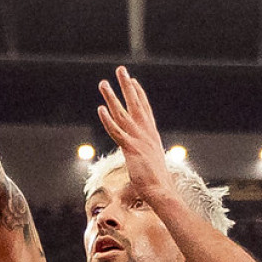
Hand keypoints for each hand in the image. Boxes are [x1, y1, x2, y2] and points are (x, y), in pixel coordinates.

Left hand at [95, 68, 179, 210]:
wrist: (161, 192)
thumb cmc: (157, 183)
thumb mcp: (151, 165)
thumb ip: (145, 158)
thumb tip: (145, 161)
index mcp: (151, 136)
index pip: (145, 110)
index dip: (139, 94)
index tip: (133, 81)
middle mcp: (146, 134)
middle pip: (136, 104)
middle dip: (127, 86)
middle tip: (120, 70)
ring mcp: (139, 140)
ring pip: (123, 114)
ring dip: (112, 97)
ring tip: (103, 83)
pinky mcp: (131, 149)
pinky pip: (117, 131)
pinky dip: (108, 120)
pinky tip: (100, 109)